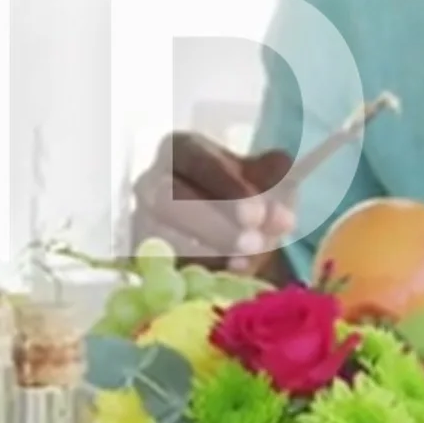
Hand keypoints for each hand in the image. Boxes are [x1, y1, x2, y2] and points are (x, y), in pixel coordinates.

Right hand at [128, 131, 295, 266]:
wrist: (231, 225)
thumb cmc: (245, 193)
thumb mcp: (266, 182)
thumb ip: (276, 189)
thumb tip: (281, 207)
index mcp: (181, 149)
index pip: (196, 161)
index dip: (226, 186)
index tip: (257, 213)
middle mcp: (152, 180)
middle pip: (169, 199)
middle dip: (214, 224)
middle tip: (253, 242)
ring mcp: (142, 218)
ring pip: (163, 235)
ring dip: (208, 251)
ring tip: (247, 260)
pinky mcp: (144, 252)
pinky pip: (163, 263)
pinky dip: (199, 270)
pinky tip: (230, 272)